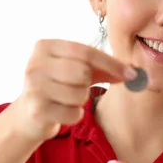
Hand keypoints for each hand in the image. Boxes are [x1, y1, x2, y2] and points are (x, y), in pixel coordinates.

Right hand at [10, 39, 136, 140]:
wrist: (29, 114)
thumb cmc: (58, 87)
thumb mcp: (78, 71)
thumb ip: (104, 68)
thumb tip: (133, 73)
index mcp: (45, 46)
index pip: (85, 51)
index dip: (111, 63)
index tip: (131, 74)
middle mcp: (35, 64)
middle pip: (82, 72)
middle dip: (88, 83)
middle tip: (80, 87)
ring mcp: (34, 87)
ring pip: (79, 94)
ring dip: (81, 100)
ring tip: (67, 99)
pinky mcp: (37, 110)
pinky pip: (74, 113)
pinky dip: (75, 115)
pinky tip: (62, 112)